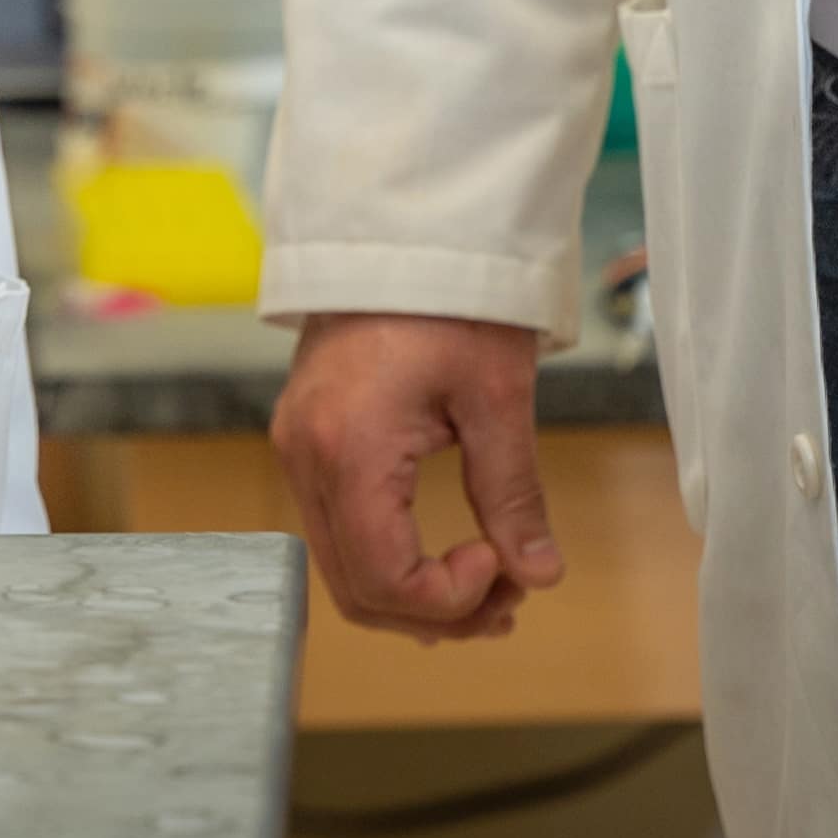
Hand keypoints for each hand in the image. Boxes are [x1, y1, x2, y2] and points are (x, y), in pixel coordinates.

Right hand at [273, 310, 568, 641]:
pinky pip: (338, 530)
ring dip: (415, 593)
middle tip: (511, 599)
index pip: (385, 580)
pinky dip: (390, 559)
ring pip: (344, 569)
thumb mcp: (496, 398)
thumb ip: (512, 495)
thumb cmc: (451, 297)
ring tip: (491, 581)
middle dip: (438, 612)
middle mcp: (305, 459)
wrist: (401, 225)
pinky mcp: (305, 440)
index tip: (506, 566)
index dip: (451, 599)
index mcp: (349, 450)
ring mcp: (296, 450)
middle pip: (356, 590)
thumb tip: (540, 575)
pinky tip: (444, 555)